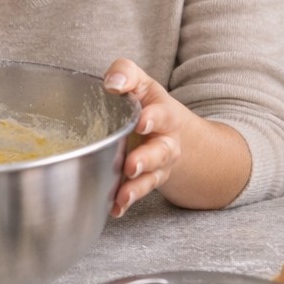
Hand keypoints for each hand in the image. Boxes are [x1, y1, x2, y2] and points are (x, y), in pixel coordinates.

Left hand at [102, 59, 186, 216]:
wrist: (172, 133)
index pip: (161, 114)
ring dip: (136, 187)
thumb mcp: (141, 84)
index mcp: (163, 114)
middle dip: (147, 160)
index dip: (153, 118)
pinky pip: (137, 193)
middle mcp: (165, 142)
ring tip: (122, 195)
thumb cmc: (149, 105)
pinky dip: (125, 202)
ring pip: (151, 178)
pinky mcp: (146, 181)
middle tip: (132, 165)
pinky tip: (114, 208)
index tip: (142, 122)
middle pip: (160, 152)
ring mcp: (157, 165)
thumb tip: (112, 83)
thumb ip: (127, 74)